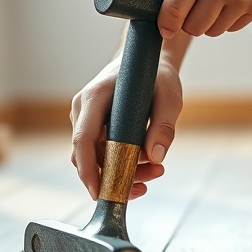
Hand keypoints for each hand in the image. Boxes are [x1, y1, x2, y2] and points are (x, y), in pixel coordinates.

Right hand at [70, 57, 182, 200]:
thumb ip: (164, 125)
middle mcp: (84, 111)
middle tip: (147, 183)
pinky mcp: (96, 128)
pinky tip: (148, 166)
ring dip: (124, 172)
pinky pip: (104, 154)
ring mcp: (88, 121)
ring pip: (98, 159)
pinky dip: (123, 164)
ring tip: (156, 171)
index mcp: (94, 98)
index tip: (100, 192)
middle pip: (88, 156)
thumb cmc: (155, 73)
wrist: (145, 59)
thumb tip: (156, 158)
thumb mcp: (168, 95)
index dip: (88, 170)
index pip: (83, 140)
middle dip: (114, 176)